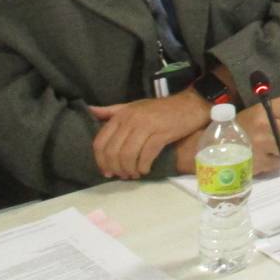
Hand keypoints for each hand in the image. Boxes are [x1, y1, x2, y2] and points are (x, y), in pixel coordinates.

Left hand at [89, 90, 210, 178]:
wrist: (190, 104)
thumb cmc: (161, 108)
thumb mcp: (133, 106)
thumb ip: (111, 111)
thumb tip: (89, 110)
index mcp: (121, 115)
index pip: (100, 142)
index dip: (101, 161)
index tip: (107, 171)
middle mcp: (130, 120)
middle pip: (113, 152)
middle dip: (115, 168)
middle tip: (122, 176)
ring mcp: (146, 126)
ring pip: (128, 155)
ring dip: (129, 170)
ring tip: (135, 174)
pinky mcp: (161, 133)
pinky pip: (146, 155)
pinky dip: (143, 166)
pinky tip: (146, 169)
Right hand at [237, 88, 279, 175]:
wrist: (219, 147)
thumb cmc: (241, 126)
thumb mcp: (259, 110)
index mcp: (264, 111)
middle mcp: (263, 126)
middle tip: (277, 135)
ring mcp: (262, 145)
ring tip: (271, 146)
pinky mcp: (261, 162)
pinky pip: (279, 161)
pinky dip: (274, 160)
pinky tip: (263, 155)